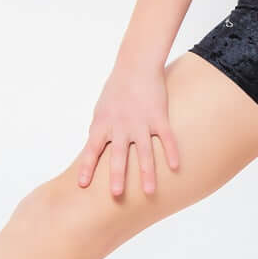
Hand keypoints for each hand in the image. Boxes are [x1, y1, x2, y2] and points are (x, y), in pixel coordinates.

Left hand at [76, 60, 179, 195]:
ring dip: (146, 172)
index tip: (82, 184)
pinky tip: (175, 167)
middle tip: (116, 194)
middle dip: (117, 175)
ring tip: (148, 191)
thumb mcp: (101, 109)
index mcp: (103, 123)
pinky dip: (171, 152)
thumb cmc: (116, 88)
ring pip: (144, 151)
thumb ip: (99, 130)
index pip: (92, 149)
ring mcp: (141, 122)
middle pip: (119, 154)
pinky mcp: (159, 116)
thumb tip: (96, 150)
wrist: (136, 64)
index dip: (87, 167)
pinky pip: (166, 137)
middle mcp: (121, 125)